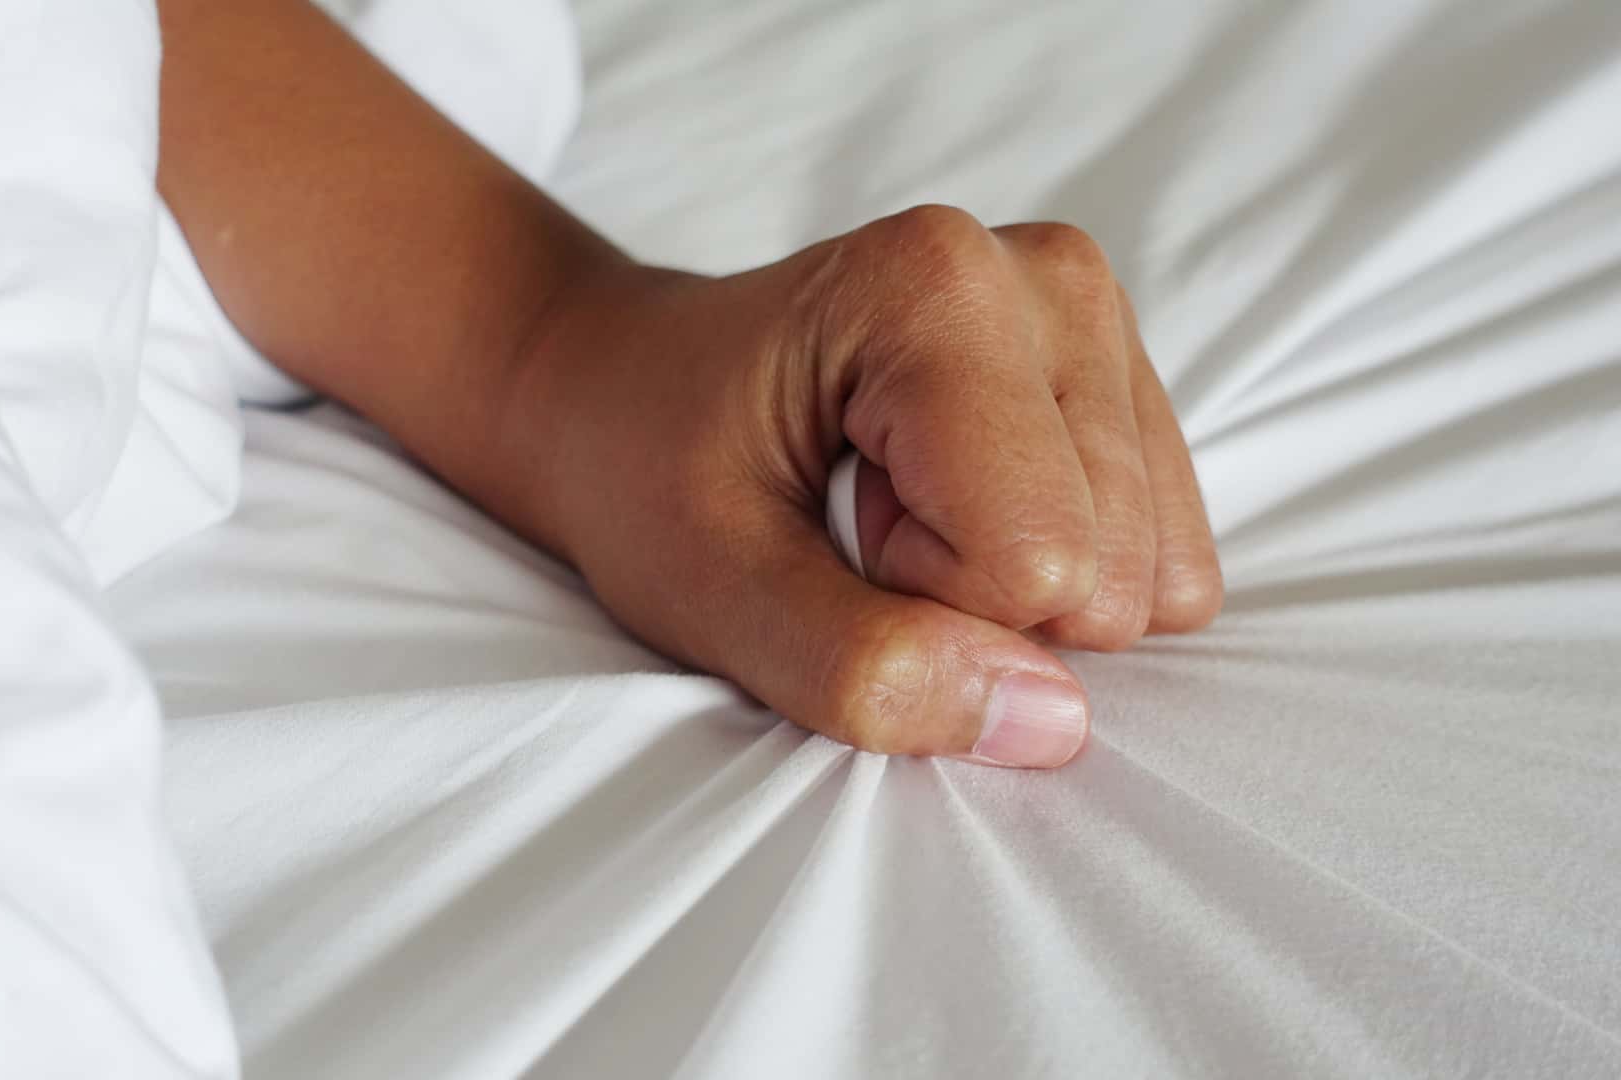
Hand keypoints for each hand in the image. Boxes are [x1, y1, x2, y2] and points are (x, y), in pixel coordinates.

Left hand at [521, 206, 1222, 766]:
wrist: (625, 386)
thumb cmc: (647, 470)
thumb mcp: (712, 592)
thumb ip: (865, 667)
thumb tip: (1052, 722)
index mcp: (937, 291)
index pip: (1034, 560)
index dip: (922, 603)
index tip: (828, 535)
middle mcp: (1046, 277)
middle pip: (1108, 568)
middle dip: (976, 598)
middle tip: (856, 528)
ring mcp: (1095, 314)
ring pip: (1151, 569)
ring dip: (1014, 586)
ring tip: (891, 509)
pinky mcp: (1117, 368)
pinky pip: (1161, 549)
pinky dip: (1055, 567)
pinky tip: (951, 503)